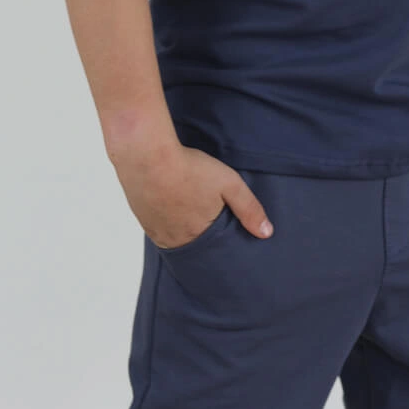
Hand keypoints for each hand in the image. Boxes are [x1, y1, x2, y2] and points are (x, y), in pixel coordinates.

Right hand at [115, 142, 273, 249]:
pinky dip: (167, 224)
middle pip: (193, 249)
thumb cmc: (189, 168)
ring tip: (192, 215)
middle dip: (203, 240)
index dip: (221, 248)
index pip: (214, 253)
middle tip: (209, 226)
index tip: (227, 241)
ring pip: (174, 240)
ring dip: (183, 232)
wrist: (147, 155)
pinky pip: (157, 231)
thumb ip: (249, 209)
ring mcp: (154, 230)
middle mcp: (174, 239)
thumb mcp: (229, 184)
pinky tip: (173, 211)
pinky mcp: (141, 218)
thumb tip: (267, 233)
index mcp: (198, 235)